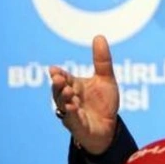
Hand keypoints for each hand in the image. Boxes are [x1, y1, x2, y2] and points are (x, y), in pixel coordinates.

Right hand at [49, 35, 119, 154]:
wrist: (110, 128)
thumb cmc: (103, 103)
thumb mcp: (106, 79)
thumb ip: (102, 60)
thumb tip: (99, 36)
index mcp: (74, 86)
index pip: (63, 78)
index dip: (58, 75)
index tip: (54, 70)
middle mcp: (69, 99)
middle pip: (59, 91)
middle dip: (58, 85)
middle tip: (58, 78)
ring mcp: (71, 114)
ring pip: (62, 105)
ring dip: (63, 98)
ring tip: (67, 91)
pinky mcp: (78, 127)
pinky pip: (72, 120)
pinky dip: (71, 114)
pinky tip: (72, 107)